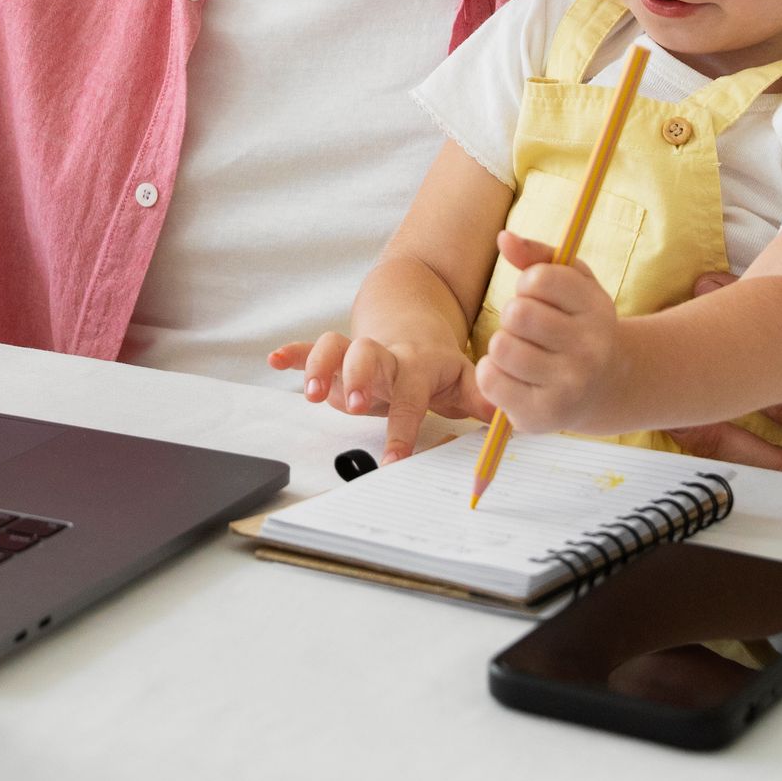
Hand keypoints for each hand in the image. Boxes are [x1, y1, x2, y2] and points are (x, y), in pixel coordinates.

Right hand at [268, 330, 489, 460]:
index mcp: (417, 364)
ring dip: (321, 365)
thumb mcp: (464, 379)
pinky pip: (312, 347)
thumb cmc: (436, 364)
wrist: (413, 321)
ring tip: (311, 393)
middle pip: (368, 354)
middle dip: (359, 376)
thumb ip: (481, 398)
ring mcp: (357, 352)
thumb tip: (505, 414)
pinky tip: (276, 360)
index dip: (403, 428)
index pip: (411, 395)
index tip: (394, 460)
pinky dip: (294, 353)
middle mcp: (384, 355)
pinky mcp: (336, 354)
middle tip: (356, 403)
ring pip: (336, 345)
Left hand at [475, 230, 626, 434]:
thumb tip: (503, 238)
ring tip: (521, 352)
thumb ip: (536, 255)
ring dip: (502, 345)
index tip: (539, 297)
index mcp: (597, 309)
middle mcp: (590, 350)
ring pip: (501, 347)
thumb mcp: (570, 282)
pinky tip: (511, 375)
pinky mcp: (543, 416)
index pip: (538, 279)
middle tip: (529, 329)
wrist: (603, 387)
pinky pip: (490, 380)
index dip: (528, 284)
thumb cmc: (576, 324)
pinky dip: (491, 373)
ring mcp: (569, 386)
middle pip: (517, 314)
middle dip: (513, 315)